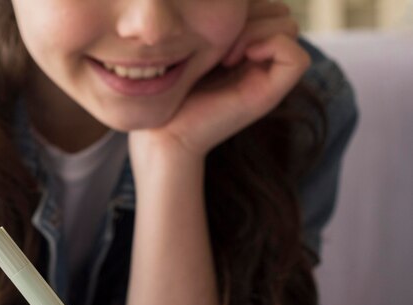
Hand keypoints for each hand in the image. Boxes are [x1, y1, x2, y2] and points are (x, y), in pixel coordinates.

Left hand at [129, 1, 309, 163]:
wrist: (165, 131)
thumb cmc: (172, 90)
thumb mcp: (197, 43)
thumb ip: (220, 22)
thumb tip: (239, 0)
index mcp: (245, 49)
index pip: (268, 5)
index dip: (247, 4)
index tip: (213, 27)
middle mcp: (260, 63)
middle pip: (282, 13)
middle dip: (252, 14)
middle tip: (219, 43)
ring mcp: (266, 79)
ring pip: (290, 27)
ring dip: (256, 29)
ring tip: (225, 55)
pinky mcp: (270, 96)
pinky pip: (298, 58)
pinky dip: (271, 45)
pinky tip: (237, 59)